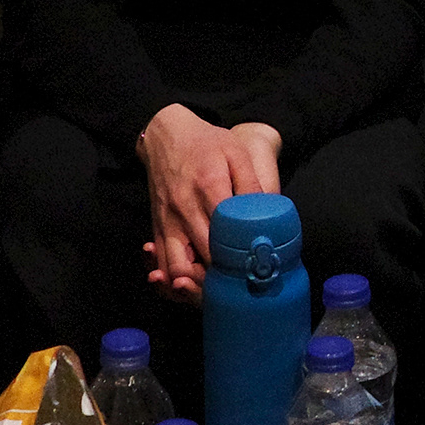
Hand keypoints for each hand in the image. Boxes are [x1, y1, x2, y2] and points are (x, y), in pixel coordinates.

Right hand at [136, 106, 283, 301]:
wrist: (166, 135)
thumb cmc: (206, 143)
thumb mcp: (235, 153)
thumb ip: (251, 184)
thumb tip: (268, 215)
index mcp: (208, 189)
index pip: (223, 236)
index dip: (239, 259)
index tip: (254, 270)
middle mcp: (184, 209)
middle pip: (201, 259)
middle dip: (220, 280)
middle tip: (241, 287)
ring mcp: (166, 221)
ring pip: (175, 269)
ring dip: (193, 285)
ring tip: (214, 288)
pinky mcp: (156, 227)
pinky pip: (162, 262)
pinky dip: (173, 278)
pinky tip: (190, 282)